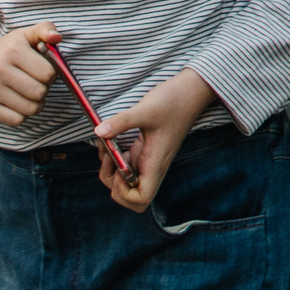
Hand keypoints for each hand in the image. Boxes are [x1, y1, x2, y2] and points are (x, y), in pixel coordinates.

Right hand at [0, 21, 59, 126]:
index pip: (47, 73)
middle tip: (37, 85)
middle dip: (44, 90)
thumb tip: (57, 37)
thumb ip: (45, 29)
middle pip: (39, 92)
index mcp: (12, 50)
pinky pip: (17, 120)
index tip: (44, 72)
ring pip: (30, 109)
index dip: (51, 75)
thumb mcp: (25, 35)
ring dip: (36, 105)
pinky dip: (23, 115)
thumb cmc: (6, 51)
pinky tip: (19, 104)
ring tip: (30, 96)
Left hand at [91, 67, 217, 213]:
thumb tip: (99, 132)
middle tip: (109, 159)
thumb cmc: (173, 100)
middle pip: (130, 197)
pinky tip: (109, 142)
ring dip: (109, 171)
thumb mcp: (146, 109)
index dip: (125, 194)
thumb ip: (122, 121)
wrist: (190, 91)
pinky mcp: (142, 152)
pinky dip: (112, 160)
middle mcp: (151, 167)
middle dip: (113, 185)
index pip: (142, 199)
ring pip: (124, 184)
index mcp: (155, 164)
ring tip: (106, 147)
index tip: (118, 171)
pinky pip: (124, 167)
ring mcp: (147, 161)